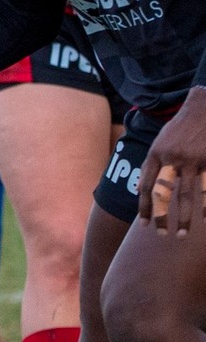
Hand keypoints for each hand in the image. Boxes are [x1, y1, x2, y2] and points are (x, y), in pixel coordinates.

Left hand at [140, 87, 205, 233]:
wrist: (202, 107)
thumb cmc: (180, 127)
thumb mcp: (160, 142)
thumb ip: (152, 164)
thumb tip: (142, 187)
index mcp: (154, 155)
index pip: (145, 187)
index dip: (144, 207)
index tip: (144, 224)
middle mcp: (170, 159)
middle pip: (163, 194)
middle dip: (161, 217)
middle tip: (162, 235)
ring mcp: (191, 160)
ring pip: (186, 196)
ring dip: (184, 218)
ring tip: (181, 235)